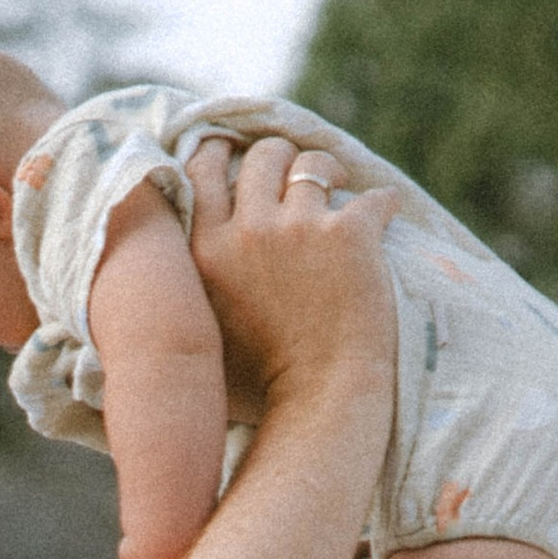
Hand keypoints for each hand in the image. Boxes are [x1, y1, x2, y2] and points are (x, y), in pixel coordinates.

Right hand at [187, 134, 397, 424]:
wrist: (318, 405)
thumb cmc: (258, 387)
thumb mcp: (199, 333)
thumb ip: (185, 288)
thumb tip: (171, 266)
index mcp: (204, 251)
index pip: (204, 170)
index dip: (222, 154)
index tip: (236, 155)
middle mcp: (246, 231)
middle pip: (262, 158)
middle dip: (280, 158)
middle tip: (296, 173)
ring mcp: (299, 228)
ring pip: (313, 165)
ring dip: (327, 171)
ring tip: (338, 185)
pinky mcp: (350, 235)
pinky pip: (373, 199)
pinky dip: (382, 205)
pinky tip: (385, 214)